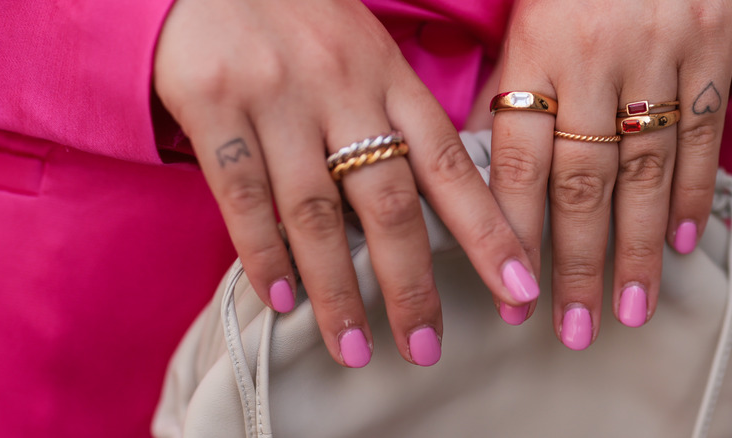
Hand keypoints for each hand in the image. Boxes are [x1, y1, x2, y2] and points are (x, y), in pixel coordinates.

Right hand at [154, 0, 535, 366]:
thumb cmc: (300, 18)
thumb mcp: (364, 52)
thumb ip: (395, 117)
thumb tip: (429, 205)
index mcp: (389, 75)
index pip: (452, 165)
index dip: (488, 232)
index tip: (517, 291)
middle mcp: (342, 89)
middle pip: (389, 204)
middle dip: (411, 284)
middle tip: (427, 348)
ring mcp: (278, 97)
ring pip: (317, 213)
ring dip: (338, 290)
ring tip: (355, 348)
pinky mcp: (214, 103)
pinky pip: (243, 194)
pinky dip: (264, 253)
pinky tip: (281, 300)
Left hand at [490, 0, 731, 348]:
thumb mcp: (525, 21)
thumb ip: (512, 92)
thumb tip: (491, 173)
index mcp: (536, 52)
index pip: (518, 159)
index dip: (512, 234)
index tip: (510, 293)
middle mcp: (596, 61)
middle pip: (581, 180)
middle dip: (575, 263)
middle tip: (571, 326)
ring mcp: (658, 57)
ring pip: (644, 172)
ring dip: (636, 249)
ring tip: (628, 308)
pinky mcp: (709, 51)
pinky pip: (699, 135)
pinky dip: (689, 195)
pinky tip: (680, 246)